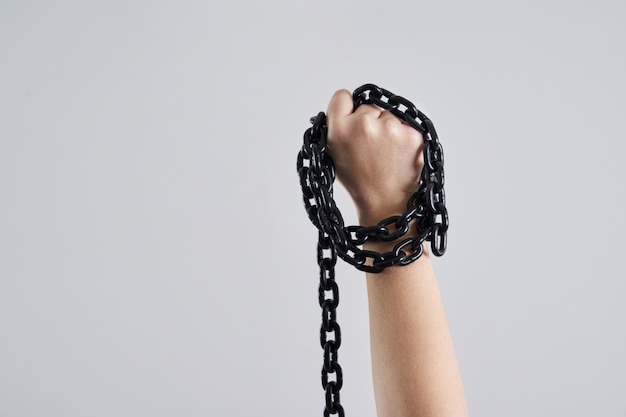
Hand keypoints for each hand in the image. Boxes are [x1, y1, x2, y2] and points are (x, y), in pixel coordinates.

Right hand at [326, 89, 424, 226]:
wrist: (387, 204)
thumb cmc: (362, 183)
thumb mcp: (335, 155)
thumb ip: (339, 128)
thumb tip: (347, 109)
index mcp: (339, 129)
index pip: (342, 96)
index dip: (347, 107)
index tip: (351, 116)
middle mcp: (363, 124)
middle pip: (368, 106)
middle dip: (370, 122)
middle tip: (372, 149)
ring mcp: (390, 128)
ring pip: (389, 114)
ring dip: (389, 129)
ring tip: (386, 155)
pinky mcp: (412, 134)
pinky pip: (406, 124)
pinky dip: (405, 137)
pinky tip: (399, 155)